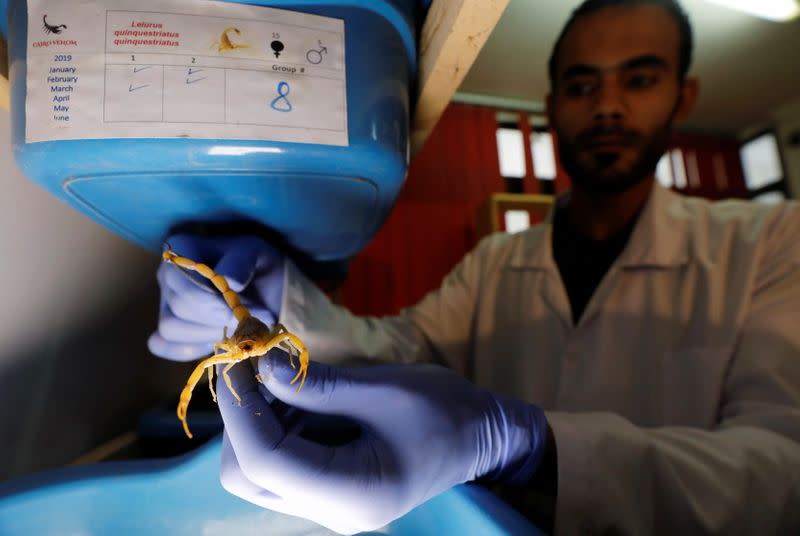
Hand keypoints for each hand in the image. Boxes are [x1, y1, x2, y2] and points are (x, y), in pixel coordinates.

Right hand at [148, 234, 284, 360]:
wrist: (266, 290)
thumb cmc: (258, 267)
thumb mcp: (257, 255)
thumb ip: (241, 264)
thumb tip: (230, 281)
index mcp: (183, 248)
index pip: (182, 281)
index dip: (208, 301)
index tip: (235, 311)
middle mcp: (168, 276)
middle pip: (179, 307)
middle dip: (215, 318)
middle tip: (243, 318)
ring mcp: (166, 304)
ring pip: (170, 328)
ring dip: (206, 334)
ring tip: (234, 326)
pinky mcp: (170, 331)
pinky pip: (168, 346)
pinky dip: (193, 348)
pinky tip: (216, 339)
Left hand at [217, 356, 548, 533]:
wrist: (481, 437)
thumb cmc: (446, 410)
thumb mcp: (384, 388)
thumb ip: (319, 383)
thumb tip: (262, 365)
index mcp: (352, 492)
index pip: (265, 461)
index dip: (239, 408)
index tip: (237, 358)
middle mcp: (332, 511)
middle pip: (248, 475)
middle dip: (241, 416)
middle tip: (255, 363)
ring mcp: (328, 506)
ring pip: (257, 472)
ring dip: (255, 418)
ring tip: (277, 373)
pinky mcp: (328, 490)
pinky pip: (280, 463)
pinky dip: (274, 424)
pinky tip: (292, 393)